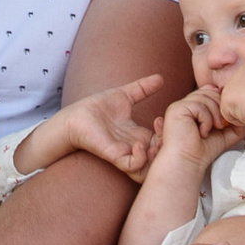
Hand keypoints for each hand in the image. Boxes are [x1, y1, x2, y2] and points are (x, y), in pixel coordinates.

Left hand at [34, 74, 164, 178]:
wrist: (74, 117)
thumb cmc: (96, 108)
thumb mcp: (124, 95)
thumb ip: (143, 88)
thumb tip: (161, 77)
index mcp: (139, 135)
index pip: (163, 140)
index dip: (169, 133)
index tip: (166, 119)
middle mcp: (135, 146)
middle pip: (160, 154)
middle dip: (168, 145)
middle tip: (165, 131)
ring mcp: (126, 152)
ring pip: (150, 166)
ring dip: (157, 155)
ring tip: (156, 140)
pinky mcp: (114, 156)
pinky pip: (133, 167)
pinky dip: (140, 159)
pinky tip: (138, 144)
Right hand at [160, 84, 244, 162]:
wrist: (188, 163)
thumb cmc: (202, 151)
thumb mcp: (224, 135)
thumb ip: (234, 124)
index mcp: (193, 106)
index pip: (211, 91)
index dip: (221, 102)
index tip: (226, 119)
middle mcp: (185, 103)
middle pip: (209, 92)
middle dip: (220, 108)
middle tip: (221, 126)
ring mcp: (179, 106)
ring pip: (205, 98)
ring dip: (215, 115)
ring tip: (214, 129)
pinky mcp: (176, 110)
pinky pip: (198, 106)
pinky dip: (206, 120)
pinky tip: (202, 133)